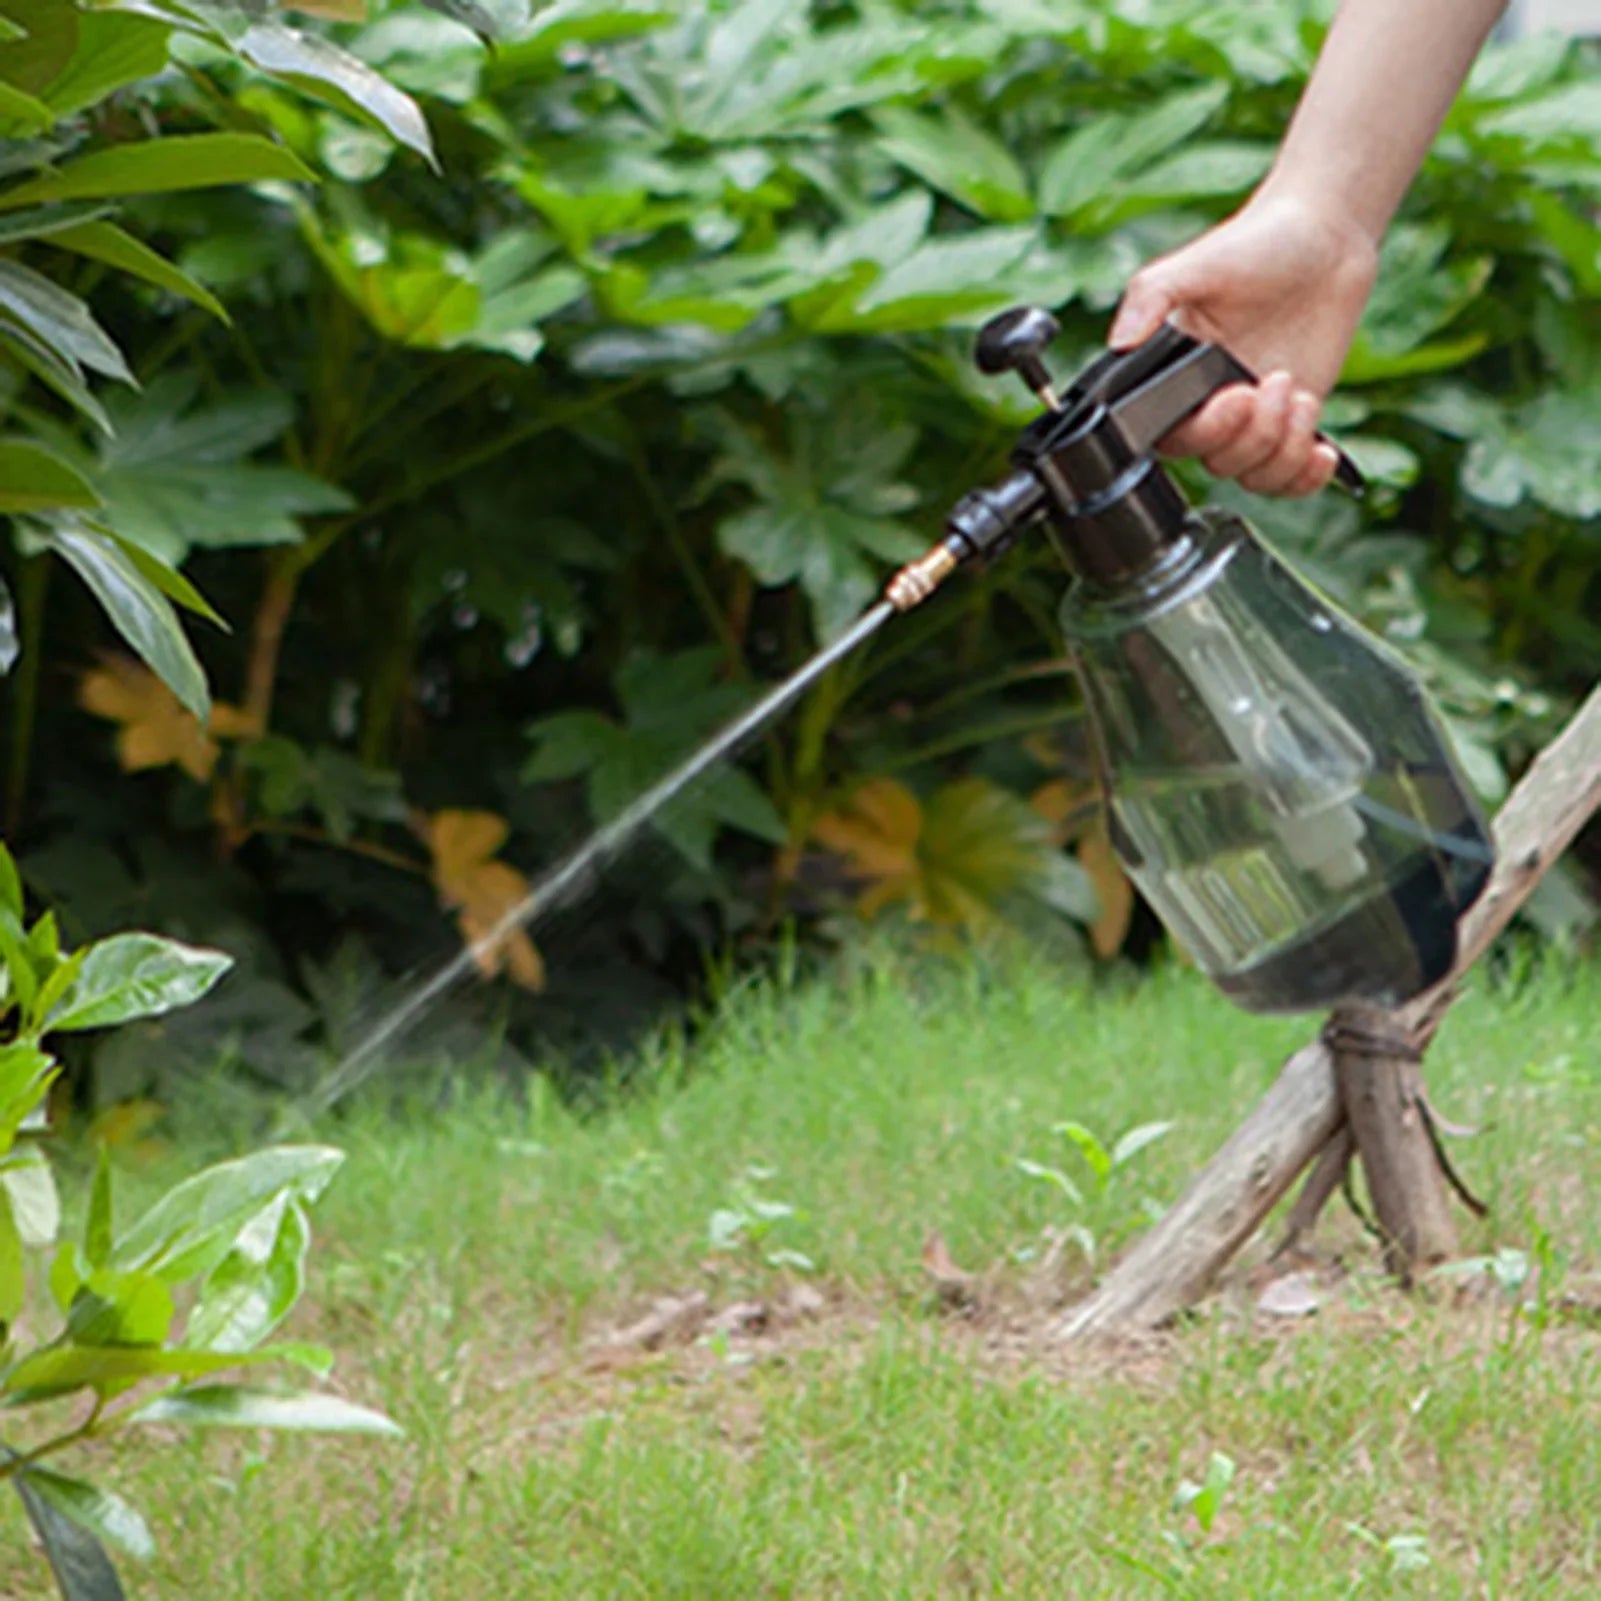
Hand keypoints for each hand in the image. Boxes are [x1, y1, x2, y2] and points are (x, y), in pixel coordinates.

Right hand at [1107, 192, 1378, 494]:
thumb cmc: (1254, 246)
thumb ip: (1148, 299)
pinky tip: (1322, 450)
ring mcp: (1254, 419)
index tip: (1236, 396)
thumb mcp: (1193, 265)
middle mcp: (1210, 405)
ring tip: (1299, 398)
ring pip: (1254, 476)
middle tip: (1274, 382)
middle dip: (1251, 434)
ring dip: (1283, 450)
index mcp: (1176, 379)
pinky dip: (1306, 478)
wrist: (1323, 239)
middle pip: (1216, 462)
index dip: (1207, 432)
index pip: (1172, 438)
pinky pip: (1290, 479)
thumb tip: (1120, 344)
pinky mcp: (1294, 423)